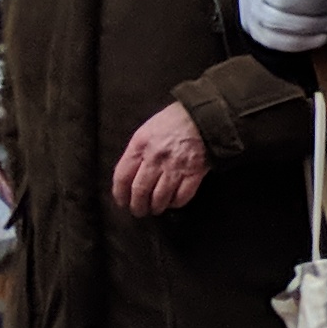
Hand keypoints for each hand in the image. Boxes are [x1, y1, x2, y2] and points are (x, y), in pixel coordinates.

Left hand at [112, 101, 206, 215]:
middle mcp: (155, 158)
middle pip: (140, 190)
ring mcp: (176, 167)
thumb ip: (138, 150)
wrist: (206, 116)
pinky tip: (173, 203)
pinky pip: (183, 196)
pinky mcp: (195, 173)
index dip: (120, 193)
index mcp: (140, 145)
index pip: (122, 176)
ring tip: (155, 209)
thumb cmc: (175, 121)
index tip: (122, 201)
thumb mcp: (148, 130)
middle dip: (137, 205)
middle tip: (138, 211)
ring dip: (156, 207)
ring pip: (160, 196)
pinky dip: (176, 203)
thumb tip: (131, 173)